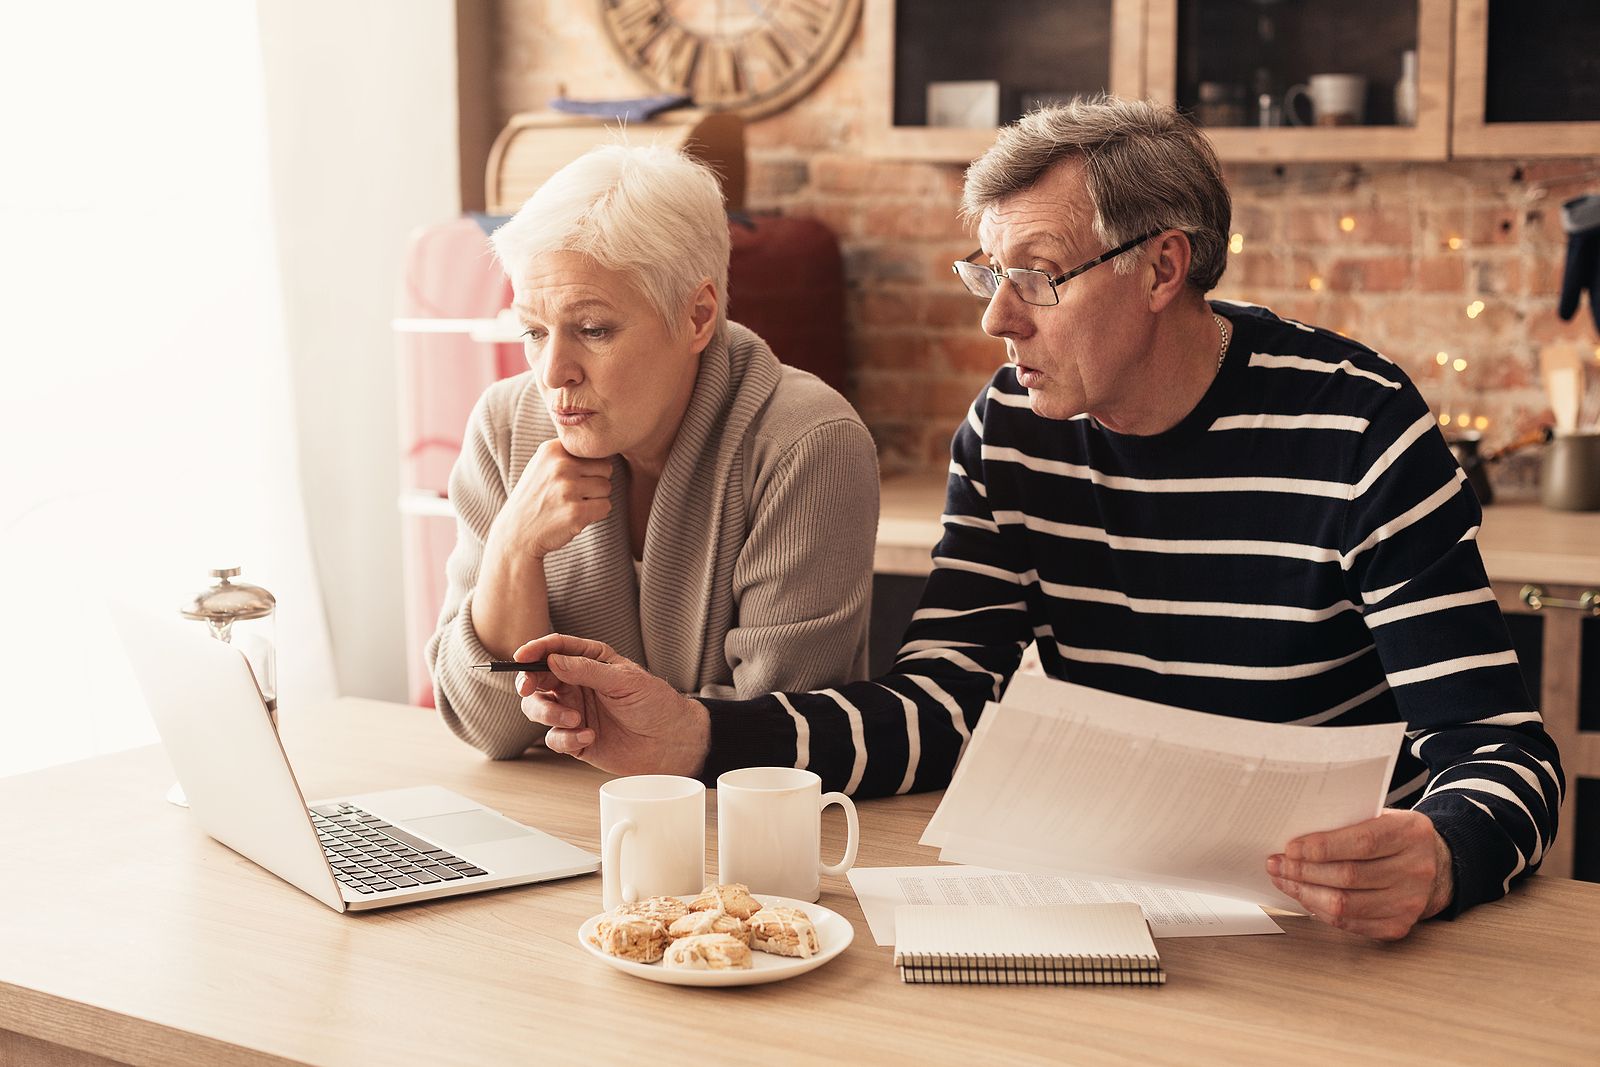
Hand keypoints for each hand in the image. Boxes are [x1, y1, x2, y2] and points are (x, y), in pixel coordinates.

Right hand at [489, 438, 612, 560]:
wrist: (515, 533)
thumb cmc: (536, 497)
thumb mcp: (543, 465)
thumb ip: (569, 452)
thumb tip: (604, 446)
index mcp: (553, 449)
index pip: (594, 452)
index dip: (588, 468)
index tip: (570, 479)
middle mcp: (560, 466)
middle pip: (606, 468)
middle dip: (595, 482)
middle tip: (574, 495)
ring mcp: (567, 489)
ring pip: (607, 488)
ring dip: (595, 499)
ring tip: (571, 504)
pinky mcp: (575, 512)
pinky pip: (605, 507)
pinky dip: (595, 514)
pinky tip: (574, 516)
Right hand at [511, 634, 709, 777]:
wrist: (671, 743)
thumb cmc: (656, 704)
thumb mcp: (625, 681)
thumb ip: (587, 670)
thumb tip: (553, 660)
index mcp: (591, 661)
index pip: (556, 649)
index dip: (536, 650)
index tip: (522, 657)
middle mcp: (578, 684)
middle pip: (538, 679)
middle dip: (529, 684)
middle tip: (529, 690)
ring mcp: (574, 712)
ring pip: (538, 709)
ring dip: (548, 714)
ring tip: (576, 720)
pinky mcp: (575, 739)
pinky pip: (554, 738)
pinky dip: (566, 739)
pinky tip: (589, 737)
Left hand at [1267, 808, 1453, 940]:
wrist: (1436, 866)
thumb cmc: (1396, 837)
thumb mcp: (1381, 817)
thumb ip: (1347, 823)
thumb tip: (1296, 835)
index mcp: (1410, 834)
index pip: (1361, 843)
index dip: (1321, 847)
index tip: (1290, 848)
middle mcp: (1415, 870)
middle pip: (1348, 876)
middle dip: (1303, 872)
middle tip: (1277, 865)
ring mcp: (1410, 903)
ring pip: (1346, 904)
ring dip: (1305, 894)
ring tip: (1284, 881)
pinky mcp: (1399, 926)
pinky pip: (1350, 924)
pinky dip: (1321, 911)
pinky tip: (1305, 897)